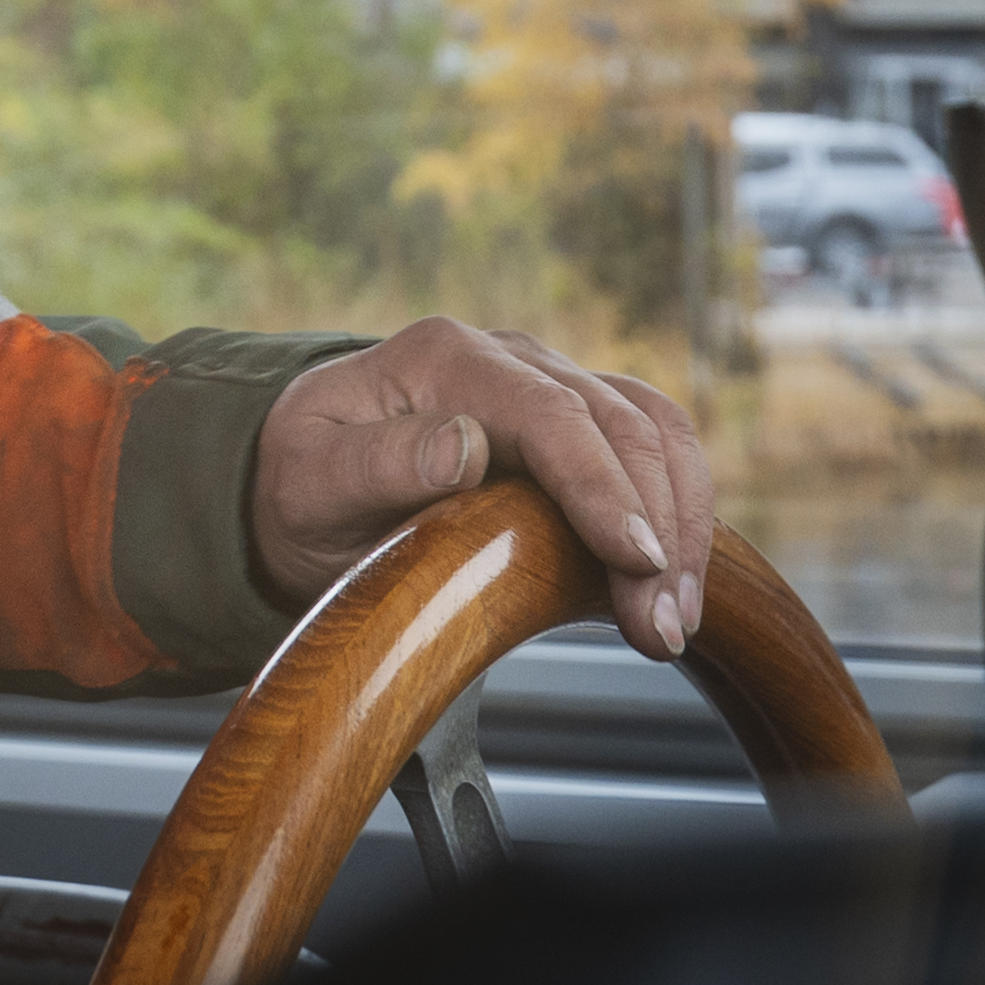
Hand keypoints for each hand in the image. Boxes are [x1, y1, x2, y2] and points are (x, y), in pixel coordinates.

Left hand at [248, 319, 715, 658]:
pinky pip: (653, 445)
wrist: (301, 477)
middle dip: (657, 526)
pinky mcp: (576, 422)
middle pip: (617, 424)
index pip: (550, 414)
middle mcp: (510, 356)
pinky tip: (679, 581)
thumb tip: (465, 447)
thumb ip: (377, 463)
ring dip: (683, 520)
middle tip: (661, 628)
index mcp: (446, 357)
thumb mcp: (312, 482)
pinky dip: (681, 508)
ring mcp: (550, 383)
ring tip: (676, 618)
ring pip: (653, 429)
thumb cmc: (304, 484)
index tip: (637, 559)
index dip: (601, 485)